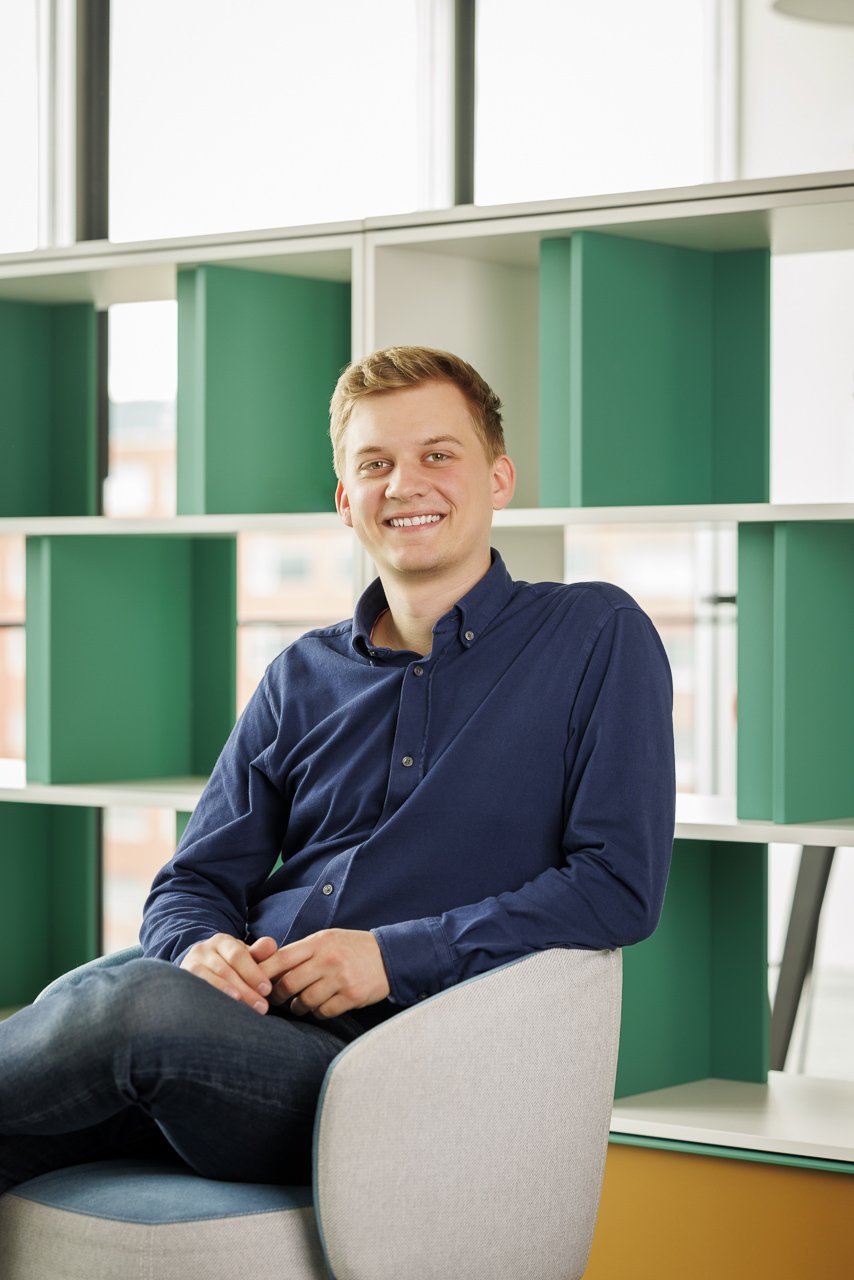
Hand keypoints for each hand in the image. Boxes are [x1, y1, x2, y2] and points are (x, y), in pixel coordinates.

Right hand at [179, 933, 278, 1013]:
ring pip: (209, 981)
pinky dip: (210, 1001)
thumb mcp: (245, 956)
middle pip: (225, 970)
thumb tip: (271, 945)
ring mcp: (189, 965)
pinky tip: (222, 1013)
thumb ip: (259, 953)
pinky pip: (195, 991)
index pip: (238, 955)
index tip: (267, 990)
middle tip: (262, 1008)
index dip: (253, 973)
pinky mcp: (181, 980)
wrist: (199, 967)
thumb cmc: (231, 965)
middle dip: (245, 990)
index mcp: (222, 941)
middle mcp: (203, 950)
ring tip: (244, 1012)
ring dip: (228, 997)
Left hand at [260, 929, 389, 1018]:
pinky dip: (317, 1012)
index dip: (263, 973)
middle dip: (277, 995)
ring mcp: (340, 978)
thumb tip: (270, 968)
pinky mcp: (352, 996)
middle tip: (275, 999)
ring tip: (299, 1004)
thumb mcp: (328, 939)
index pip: (281, 958)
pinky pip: (324, 1012)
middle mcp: (328, 959)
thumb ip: (303, 951)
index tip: (255, 983)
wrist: (389, 956)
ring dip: (298, 1006)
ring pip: (305, 1001)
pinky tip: (319, 1007)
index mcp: (319, 942)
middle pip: (289, 983)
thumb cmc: (352, 948)